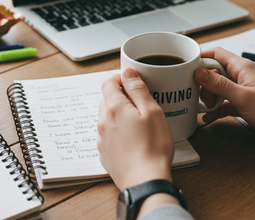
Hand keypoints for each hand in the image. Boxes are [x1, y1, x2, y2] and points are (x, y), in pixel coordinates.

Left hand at [97, 68, 174, 189]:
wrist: (145, 182)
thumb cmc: (153, 147)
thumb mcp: (152, 111)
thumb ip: (138, 89)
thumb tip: (128, 72)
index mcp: (114, 108)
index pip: (108, 83)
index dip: (120, 78)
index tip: (133, 81)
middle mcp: (103, 122)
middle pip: (107, 99)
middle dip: (121, 95)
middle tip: (140, 101)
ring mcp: (101, 139)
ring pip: (107, 116)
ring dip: (119, 113)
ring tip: (138, 121)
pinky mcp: (104, 153)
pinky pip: (108, 133)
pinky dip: (117, 129)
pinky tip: (133, 138)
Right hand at [195, 47, 254, 169]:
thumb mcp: (241, 97)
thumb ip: (218, 84)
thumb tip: (199, 72)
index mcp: (241, 67)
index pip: (215, 53)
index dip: (200, 58)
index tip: (186, 68)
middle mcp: (241, 75)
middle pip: (214, 71)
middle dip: (203, 83)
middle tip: (198, 95)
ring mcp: (242, 89)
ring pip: (217, 87)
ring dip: (209, 97)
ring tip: (205, 108)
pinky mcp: (243, 102)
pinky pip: (224, 101)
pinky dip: (216, 108)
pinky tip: (209, 118)